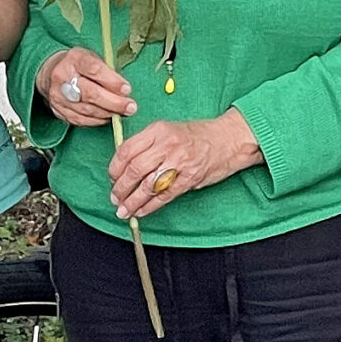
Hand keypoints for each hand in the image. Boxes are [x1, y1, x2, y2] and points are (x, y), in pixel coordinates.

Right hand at [36, 48, 133, 126]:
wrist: (50, 73)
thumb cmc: (79, 64)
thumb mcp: (92, 57)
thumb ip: (106, 69)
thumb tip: (124, 89)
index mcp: (74, 58)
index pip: (94, 69)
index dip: (112, 81)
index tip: (127, 89)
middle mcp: (63, 77)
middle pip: (90, 93)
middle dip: (114, 102)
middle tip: (130, 107)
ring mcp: (58, 96)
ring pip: (86, 109)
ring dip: (108, 113)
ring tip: (122, 113)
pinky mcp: (58, 110)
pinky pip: (80, 120)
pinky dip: (97, 120)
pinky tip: (107, 117)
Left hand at [108, 110, 260, 217]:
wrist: (228, 139)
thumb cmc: (198, 135)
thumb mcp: (169, 129)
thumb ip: (148, 144)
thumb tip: (125, 165)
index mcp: (158, 130)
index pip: (127, 150)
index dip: (115, 168)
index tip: (112, 177)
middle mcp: (167, 145)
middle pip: (135, 169)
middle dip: (121, 187)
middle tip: (115, 197)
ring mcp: (179, 163)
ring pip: (148, 185)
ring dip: (132, 201)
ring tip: (123, 210)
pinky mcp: (189, 179)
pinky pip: (164, 196)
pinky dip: (150, 206)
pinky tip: (141, 211)